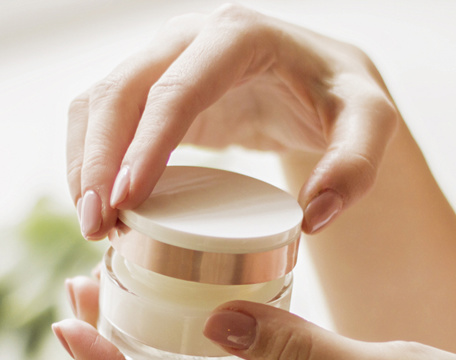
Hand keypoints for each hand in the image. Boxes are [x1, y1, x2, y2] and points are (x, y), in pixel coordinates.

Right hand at [66, 5, 398, 238]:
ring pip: (99, 103)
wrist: (318, 80)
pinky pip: (103, 120)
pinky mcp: (151, 91)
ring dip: (85, 163)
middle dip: (99, 160)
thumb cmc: (341, 97)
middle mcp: (189, 39)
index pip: (178, 88)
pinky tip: (101, 208)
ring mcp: (163, 61)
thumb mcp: (370, 122)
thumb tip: (315, 217)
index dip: (146, 143)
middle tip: (99, 226)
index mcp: (239, 36)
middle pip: (122, 92)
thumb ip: (356, 164)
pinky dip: (91, 162)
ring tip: (94, 227)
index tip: (128, 199)